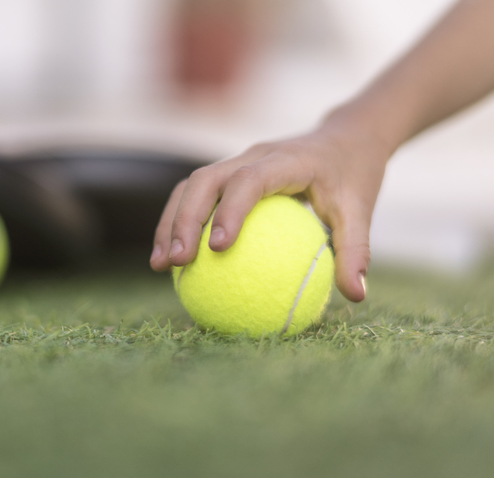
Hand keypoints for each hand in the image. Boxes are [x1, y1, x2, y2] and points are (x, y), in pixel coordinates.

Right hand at [150, 119, 391, 301]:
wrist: (344, 137)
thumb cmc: (353, 175)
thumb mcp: (361, 210)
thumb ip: (356, 250)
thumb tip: (355, 296)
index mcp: (285, 160)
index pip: (249, 180)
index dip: (230, 210)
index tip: (218, 248)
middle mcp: (253, 156)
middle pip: (205, 180)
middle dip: (184, 219)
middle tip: (177, 262)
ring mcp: (236, 161)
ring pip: (191, 185)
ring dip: (171, 221)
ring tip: (161, 265)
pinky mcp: (228, 172)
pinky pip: (195, 194)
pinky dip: (180, 222)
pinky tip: (175, 259)